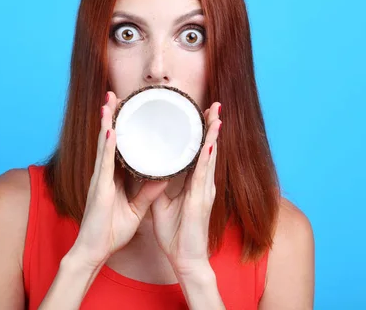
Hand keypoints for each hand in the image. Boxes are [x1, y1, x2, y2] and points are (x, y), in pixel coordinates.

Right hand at [70, 91, 169, 268]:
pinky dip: (107, 146)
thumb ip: (148, 192)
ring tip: (110, 101)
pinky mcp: (99, 189)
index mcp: (113, 178)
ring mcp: (100, 179)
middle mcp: (104, 174)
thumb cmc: (111, 231)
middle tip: (115, 94)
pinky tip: (110, 130)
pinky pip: (105, 164)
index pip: (119, 147)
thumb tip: (162, 177)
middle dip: (111, 117)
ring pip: (105, 145)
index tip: (125, 109)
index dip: (121, 127)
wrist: (94, 251)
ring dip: (107, 122)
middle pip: (109, 140)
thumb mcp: (136, 208)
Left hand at [151, 101, 221, 276]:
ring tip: (215, 115)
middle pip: (208, 150)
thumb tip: (149, 172)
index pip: (198, 153)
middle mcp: (203, 184)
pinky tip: (208, 144)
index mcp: (195, 184)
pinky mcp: (201, 201)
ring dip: (212, 136)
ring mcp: (205, 192)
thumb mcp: (162, 205)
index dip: (201, 134)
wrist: (186, 260)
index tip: (201, 115)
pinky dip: (206, 158)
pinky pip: (203, 176)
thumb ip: (158, 187)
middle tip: (214, 105)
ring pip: (209, 157)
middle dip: (211, 127)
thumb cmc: (177, 235)